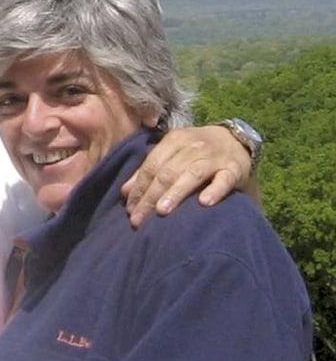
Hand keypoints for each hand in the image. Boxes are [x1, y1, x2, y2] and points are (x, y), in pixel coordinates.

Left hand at [122, 125, 252, 226]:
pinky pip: (224, 179)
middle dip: (150, 197)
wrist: (237, 141)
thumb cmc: (196, 153)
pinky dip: (215, 190)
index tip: (130, 210)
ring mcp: (214, 157)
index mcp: (174, 141)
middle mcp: (193, 146)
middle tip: (139, 219)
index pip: (151, 166)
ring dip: (175, 193)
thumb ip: (149, 171)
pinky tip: (204, 203)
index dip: (139, 189)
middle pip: (167, 172)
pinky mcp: (234, 168)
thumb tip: (125, 192)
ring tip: (162, 211)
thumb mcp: (172, 155)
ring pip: (192, 174)